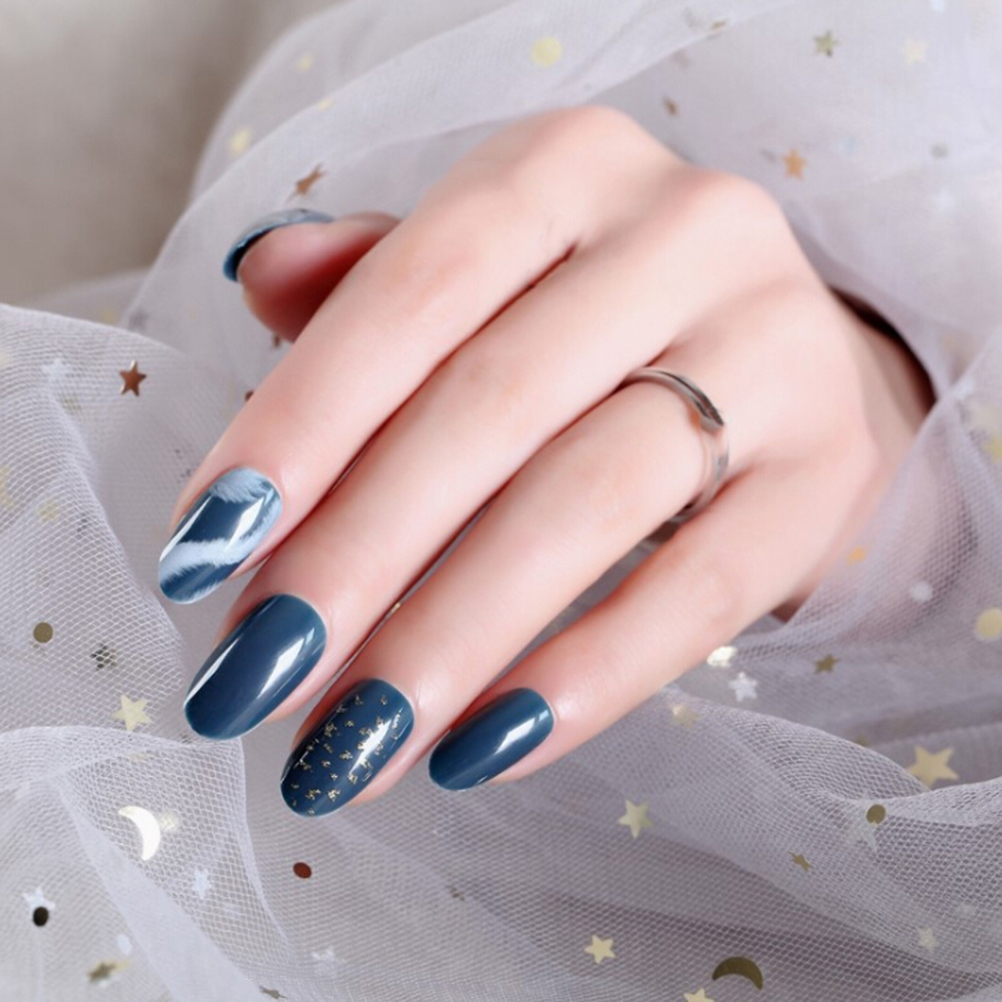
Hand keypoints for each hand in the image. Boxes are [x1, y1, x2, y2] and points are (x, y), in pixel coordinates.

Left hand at [160, 106, 934, 814]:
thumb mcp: (490, 275)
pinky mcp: (827, 472)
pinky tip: (480, 751)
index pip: (413, 289)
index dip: (299, 422)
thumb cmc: (599, 326)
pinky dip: (583, 678)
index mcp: (570, 167)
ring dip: (449, 639)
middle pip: (491, 407)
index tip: (202, 551)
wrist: (785, 368)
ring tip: (349, 746)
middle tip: (254, 679)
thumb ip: (374, 279)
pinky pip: (700, 591)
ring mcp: (775, 348)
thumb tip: (258, 275)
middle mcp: (685, 231)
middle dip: (356, 558)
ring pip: (588, 502)